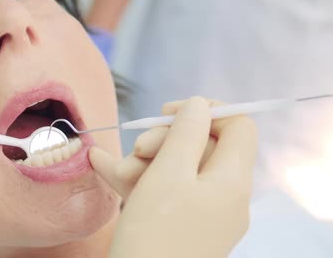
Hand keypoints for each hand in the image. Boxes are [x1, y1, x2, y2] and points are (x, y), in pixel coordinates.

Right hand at [90, 97, 256, 257]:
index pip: (237, 127)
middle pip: (200, 146)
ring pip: (174, 168)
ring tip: (114, 169)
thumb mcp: (169, 174)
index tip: (169, 111)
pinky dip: (137, 178)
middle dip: (162, 140)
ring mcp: (200, 212)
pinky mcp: (178, 224)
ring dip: (142, 161)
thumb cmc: (155, 235)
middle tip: (138, 151)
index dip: (205, 111)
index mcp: (232, 181)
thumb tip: (200, 104)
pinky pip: (162, 190)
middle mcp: (222, 196)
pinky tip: (103, 167)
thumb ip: (186, 132)